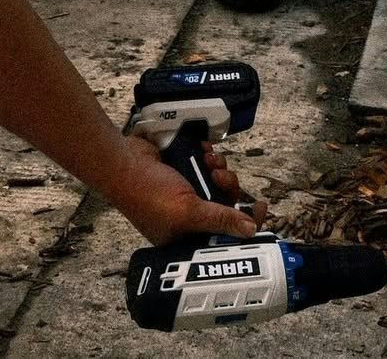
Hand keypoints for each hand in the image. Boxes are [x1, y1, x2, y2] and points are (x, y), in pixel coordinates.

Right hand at [110, 134, 267, 245]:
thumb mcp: (187, 212)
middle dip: (229, 187)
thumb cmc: (149, 194)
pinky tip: (205, 148)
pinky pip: (208, 163)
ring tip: (210, 160)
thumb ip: (219, 219)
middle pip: (225, 204)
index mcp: (187, 237)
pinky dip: (209, 155)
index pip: (225, 236)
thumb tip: (250, 230)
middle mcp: (189, 216)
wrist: (123, 161)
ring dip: (220, 168)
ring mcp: (187, 191)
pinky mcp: (185, 169)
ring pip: (219, 181)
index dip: (246, 223)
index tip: (262, 207)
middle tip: (221, 176)